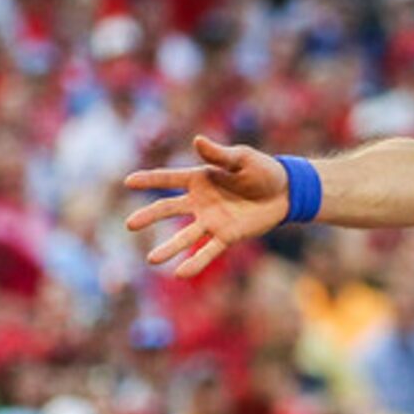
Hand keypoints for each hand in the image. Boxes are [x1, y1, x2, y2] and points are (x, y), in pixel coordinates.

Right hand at [124, 135, 290, 278]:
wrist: (286, 192)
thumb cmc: (263, 170)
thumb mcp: (242, 158)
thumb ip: (219, 154)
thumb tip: (197, 140)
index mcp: (201, 179)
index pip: (169, 179)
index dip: (149, 180)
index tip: (128, 182)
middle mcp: (201, 202)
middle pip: (169, 209)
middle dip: (149, 216)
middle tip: (129, 224)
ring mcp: (212, 221)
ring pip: (185, 236)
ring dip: (168, 248)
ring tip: (151, 260)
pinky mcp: (227, 236)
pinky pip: (208, 251)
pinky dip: (195, 262)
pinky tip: (180, 273)